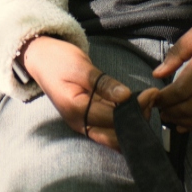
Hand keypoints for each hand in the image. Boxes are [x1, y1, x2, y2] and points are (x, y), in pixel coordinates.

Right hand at [20, 36, 153, 150]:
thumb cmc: (58, 59)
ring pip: (114, 132)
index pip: (112, 118)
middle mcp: (80, 122)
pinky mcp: (88, 117)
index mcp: (75, 110)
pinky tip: (137, 105)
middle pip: (115, 133)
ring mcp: (83, 122)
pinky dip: (125, 118)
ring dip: (133, 120)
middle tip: (152, 98)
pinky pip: (110, 125)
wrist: (39, 58)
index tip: (152, 94)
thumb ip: (102, 83)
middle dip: (137, 120)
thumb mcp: (80, 66)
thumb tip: (125, 97)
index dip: (134, 108)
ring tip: (148, 100)